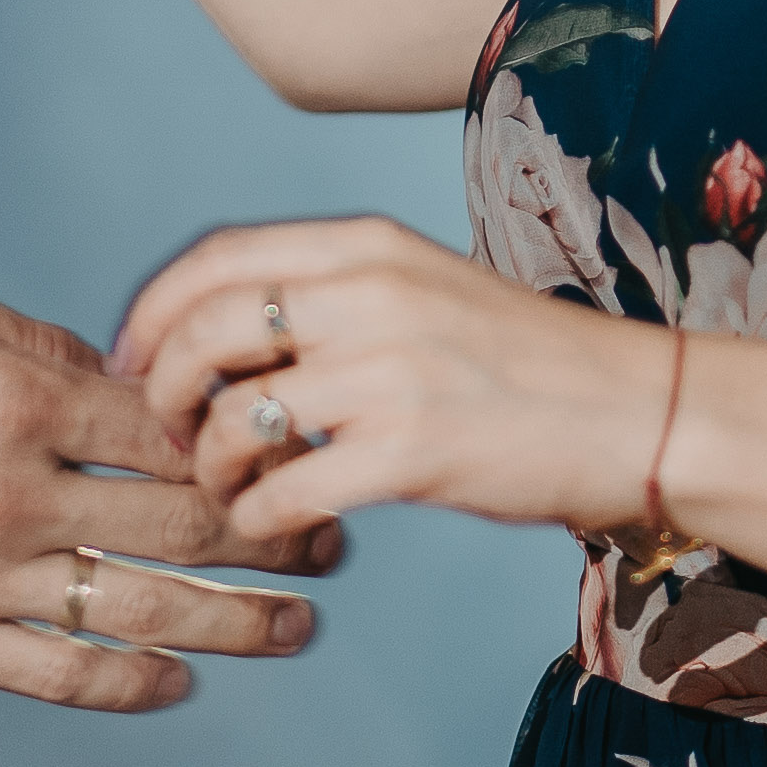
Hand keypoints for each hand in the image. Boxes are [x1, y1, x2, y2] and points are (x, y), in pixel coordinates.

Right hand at [0, 264, 339, 710]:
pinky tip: (181, 681)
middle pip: (184, 529)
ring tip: (301, 629)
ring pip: (141, 613)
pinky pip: (53, 674)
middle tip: (335, 542)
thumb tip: (127, 372)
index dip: (250, 442)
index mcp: (15, 402)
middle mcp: (11, 499)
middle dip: (277, 536)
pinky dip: (128, 681)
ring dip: (237, 625)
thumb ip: (41, 341)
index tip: (301, 448)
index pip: (172, 432)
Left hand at [115, 216, 674, 547]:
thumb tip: (222, 332)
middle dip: (163, 390)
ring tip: (231, 483)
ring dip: (211, 463)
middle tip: (172, 434)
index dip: (154, 310)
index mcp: (367, 245)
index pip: (217, 257)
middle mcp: (370, 294)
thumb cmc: (522, 361)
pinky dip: (256, 515)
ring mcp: (389, 372)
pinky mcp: (410, 451)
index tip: (132, 360)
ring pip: (234, 416)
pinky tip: (275, 521)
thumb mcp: (424, 286)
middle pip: (206, 332)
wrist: (634, 412)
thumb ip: (333, 293)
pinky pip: (283, 490)